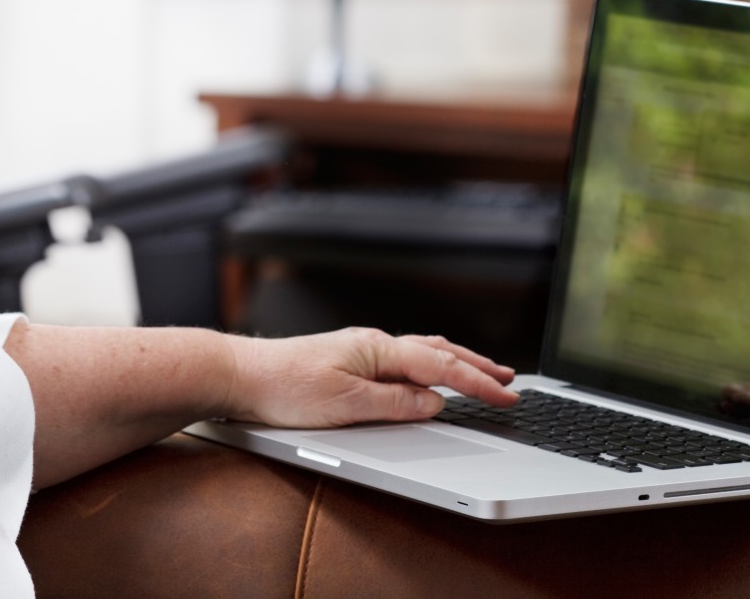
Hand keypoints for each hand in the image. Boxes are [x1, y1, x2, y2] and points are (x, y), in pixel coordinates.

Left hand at [222, 328, 518, 426]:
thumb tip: (434, 402)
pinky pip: (403, 358)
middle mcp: (372, 344)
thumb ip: (394, 403)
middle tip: (510, 380)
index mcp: (377, 349)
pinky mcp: (349, 361)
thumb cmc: (283, 388)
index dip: (478, 383)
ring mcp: (361, 350)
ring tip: (483, 371)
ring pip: (422, 352)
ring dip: (456, 362)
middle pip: (438, 352)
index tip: (507, 397)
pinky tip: (429, 373)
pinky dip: (429, 364)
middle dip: (477, 366)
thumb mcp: (344, 405)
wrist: (239, 375)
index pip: (440, 366)